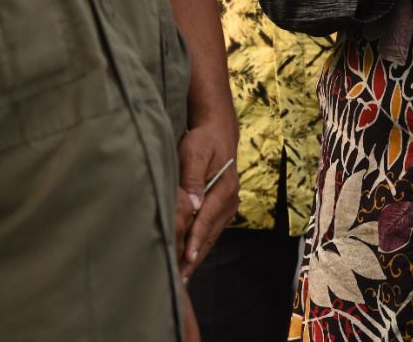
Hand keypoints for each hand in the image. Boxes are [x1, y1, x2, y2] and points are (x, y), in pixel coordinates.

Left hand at [176, 122, 237, 278]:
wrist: (218, 132)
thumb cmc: (202, 141)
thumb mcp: (194, 152)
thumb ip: (193, 178)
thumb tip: (193, 204)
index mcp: (225, 186)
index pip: (207, 217)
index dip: (196, 238)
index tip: (187, 258)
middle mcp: (231, 199)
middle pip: (211, 232)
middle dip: (196, 256)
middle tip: (181, 279)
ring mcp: (229, 205)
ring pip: (212, 235)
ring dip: (198, 255)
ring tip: (184, 276)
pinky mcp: (223, 208)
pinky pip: (212, 230)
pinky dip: (201, 245)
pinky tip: (190, 259)